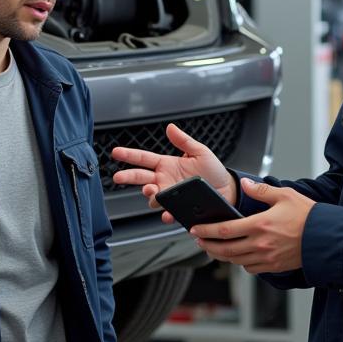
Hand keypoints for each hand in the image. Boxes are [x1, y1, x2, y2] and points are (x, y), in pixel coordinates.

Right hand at [111, 123, 235, 222]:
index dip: (129, 155)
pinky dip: (166, 214)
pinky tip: (167, 214)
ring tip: (152, 191)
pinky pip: (168, 213)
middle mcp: (164, 180)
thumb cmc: (213, 170)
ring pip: (152, 197)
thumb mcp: (200, 152)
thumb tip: (170, 127)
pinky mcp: (178, 208)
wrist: (227, 189)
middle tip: (118, 177)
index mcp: (166, 165)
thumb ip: (184, 141)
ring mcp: (170, 196)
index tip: (115, 152)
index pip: (144, 158)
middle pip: (140, 178)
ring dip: (149, 195)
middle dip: (128, 177)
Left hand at [189, 178, 315, 274]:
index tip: (195, 229)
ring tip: (213, 248)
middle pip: (225, 249)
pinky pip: (250, 268)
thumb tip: (244, 184)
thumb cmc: (308, 215)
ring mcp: (267, 258)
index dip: (207, 231)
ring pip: (235, 261)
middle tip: (198, 240)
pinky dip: (240, 263)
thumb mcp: (285, 195)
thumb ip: (261, 191)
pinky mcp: (274, 266)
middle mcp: (260, 244)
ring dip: (221, 255)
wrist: (327, 237)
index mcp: (260, 225)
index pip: (225, 230)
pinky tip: (237, 256)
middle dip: (208, 245)